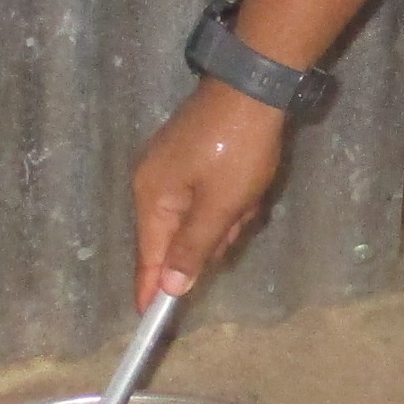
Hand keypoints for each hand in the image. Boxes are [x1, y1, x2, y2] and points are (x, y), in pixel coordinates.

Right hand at [131, 82, 289, 307]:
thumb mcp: (221, 205)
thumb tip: (169, 286)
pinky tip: (251, 183)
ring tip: (250, 195)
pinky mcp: (193, 154)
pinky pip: (208, 194)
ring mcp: (173, 166)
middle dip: (214, 236)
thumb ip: (194, 247)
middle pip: (180, 237)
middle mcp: (153, 182)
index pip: (149, 256)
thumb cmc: (236, 149)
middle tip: (240, 218)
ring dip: (229, 215)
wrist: (255, 85)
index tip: (147, 318)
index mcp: (152, 196)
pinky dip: (231, 197)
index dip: (151, 287)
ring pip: (200, 216)